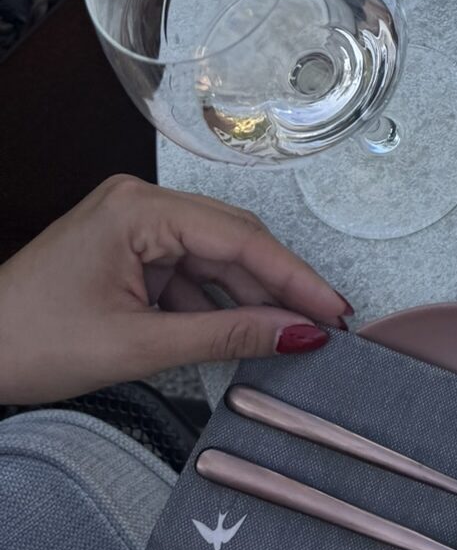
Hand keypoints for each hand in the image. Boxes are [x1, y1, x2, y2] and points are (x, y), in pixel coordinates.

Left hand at [0, 176, 349, 403]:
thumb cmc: (28, 342)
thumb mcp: (138, 346)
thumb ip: (226, 335)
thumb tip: (296, 333)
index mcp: (139, 210)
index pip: (239, 240)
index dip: (293, 278)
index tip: (333, 311)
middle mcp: (140, 203)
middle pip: (233, 241)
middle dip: (277, 286)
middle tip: (323, 324)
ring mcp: (133, 223)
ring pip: (215, 258)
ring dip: (247, 297)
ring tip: (288, 335)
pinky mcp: (128, 248)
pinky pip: (188, 270)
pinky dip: (214, 302)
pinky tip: (241, 330)